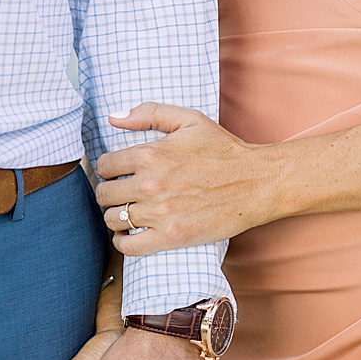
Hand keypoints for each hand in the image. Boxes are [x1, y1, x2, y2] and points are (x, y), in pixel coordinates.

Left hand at [95, 103, 283, 254]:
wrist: (256, 183)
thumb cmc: (224, 150)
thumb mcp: (189, 120)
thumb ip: (149, 113)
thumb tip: (113, 117)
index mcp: (150, 154)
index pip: (104, 166)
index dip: (108, 169)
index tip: (117, 173)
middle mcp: (150, 184)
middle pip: (104, 194)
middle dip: (109, 192)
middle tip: (122, 193)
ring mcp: (159, 213)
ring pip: (113, 219)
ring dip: (115, 216)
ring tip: (127, 212)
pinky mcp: (171, 236)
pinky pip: (128, 246)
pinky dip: (123, 242)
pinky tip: (130, 234)